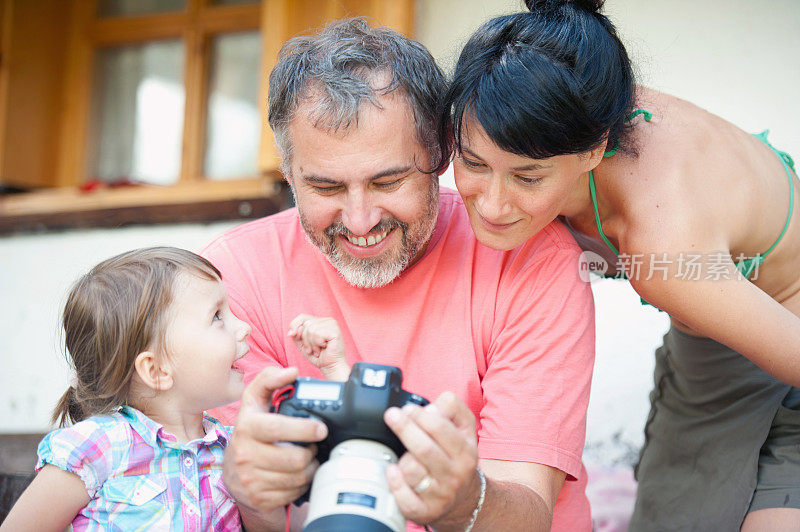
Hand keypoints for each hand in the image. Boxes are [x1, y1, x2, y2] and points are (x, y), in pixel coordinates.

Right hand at [224, 366, 327, 513]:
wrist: (233, 473)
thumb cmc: (252, 430)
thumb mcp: (254, 401)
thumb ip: (270, 379)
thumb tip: (291, 371)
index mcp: (247, 426)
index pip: (276, 428)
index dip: (303, 428)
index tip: (321, 428)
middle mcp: (245, 454)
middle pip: (294, 459)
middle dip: (313, 452)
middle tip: (316, 444)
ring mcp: (251, 479)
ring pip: (297, 478)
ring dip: (311, 468)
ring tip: (310, 458)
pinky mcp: (259, 499)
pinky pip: (293, 494)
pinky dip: (303, 484)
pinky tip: (300, 474)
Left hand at [288, 314, 349, 380]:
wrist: (330, 367)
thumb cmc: (318, 356)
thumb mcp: (302, 345)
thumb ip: (296, 335)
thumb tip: (292, 331)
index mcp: (319, 321)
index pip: (302, 317)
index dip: (294, 325)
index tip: (291, 335)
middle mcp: (327, 320)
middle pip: (306, 325)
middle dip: (305, 340)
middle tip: (312, 349)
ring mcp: (332, 324)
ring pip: (311, 329)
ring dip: (312, 344)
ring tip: (318, 349)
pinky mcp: (335, 331)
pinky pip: (318, 334)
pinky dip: (317, 344)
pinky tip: (324, 348)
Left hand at [383, 392, 480, 528]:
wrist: (466, 499)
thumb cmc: (458, 457)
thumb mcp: (465, 429)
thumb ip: (452, 408)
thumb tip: (429, 406)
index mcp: (465, 451)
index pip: (441, 428)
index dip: (420, 415)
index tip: (407, 409)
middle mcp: (454, 474)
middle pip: (424, 449)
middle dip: (404, 428)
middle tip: (391, 416)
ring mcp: (440, 494)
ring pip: (412, 471)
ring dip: (402, 458)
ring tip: (403, 454)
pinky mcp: (426, 511)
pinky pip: (405, 498)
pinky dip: (395, 483)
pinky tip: (393, 471)